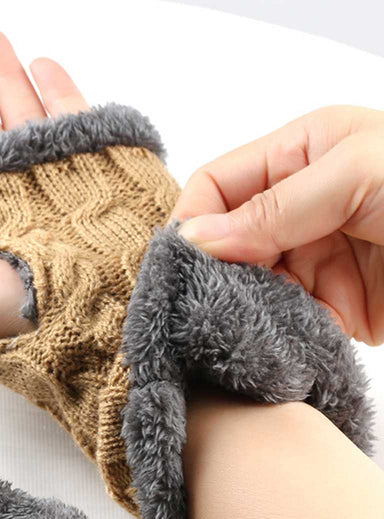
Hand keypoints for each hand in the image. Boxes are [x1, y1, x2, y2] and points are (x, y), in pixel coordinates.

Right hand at [168, 104, 383, 345]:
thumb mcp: (358, 173)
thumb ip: (276, 205)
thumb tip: (195, 238)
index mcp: (300, 155)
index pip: (219, 184)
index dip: (192, 220)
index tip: (179, 263)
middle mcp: (299, 208)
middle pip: (227, 242)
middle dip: (212, 273)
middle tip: (197, 307)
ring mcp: (313, 260)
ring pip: (248, 288)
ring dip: (242, 308)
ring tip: (237, 328)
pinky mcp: (331, 308)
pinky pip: (281, 322)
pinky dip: (272, 335)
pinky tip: (271, 343)